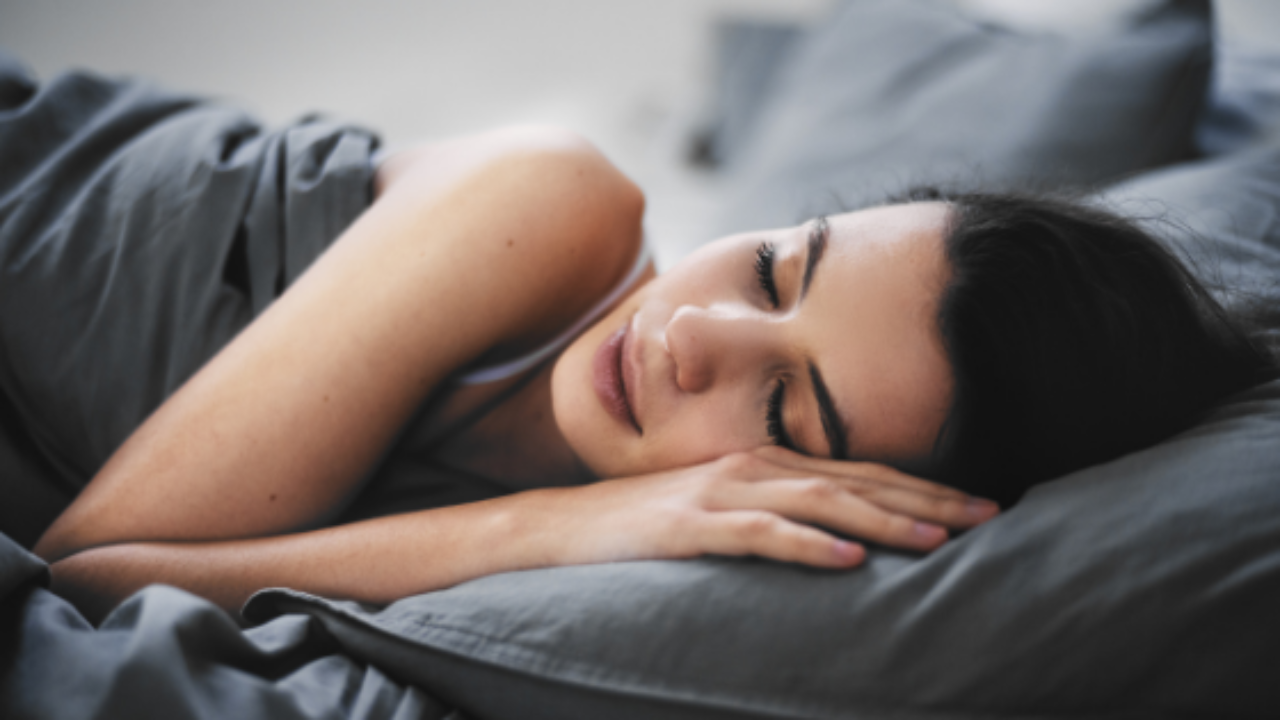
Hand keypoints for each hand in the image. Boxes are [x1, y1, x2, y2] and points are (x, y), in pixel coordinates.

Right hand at [530, 445, 998, 569]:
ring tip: (938, 540)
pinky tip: (844, 559)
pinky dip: (804, 544)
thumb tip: (846, 537)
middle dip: (927, 500)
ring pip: (818, 502)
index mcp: (766, 460)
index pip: (861, 470)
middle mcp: (753, 465)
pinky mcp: (690, 525)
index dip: (924, 486)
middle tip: (991, 516)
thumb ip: (777, 510)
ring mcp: (721, 491)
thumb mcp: (721, 508)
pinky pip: (756, 534)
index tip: (981, 504)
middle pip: (856, 480)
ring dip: (882, 521)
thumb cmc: (649, 521)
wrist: (563, 526)